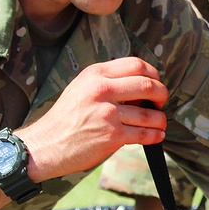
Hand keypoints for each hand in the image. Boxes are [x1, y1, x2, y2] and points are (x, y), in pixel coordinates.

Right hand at [20, 58, 168, 180]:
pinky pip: (144, 134)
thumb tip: (140, 85)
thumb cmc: (64, 119)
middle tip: (160, 102)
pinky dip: (155, 135)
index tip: (156, 83)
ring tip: (159, 123)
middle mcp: (102, 90)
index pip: (136, 64)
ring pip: (150, 114)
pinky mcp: (112, 136)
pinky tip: (156, 135)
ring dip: (160, 119)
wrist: (46, 145)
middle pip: (148, 85)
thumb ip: (107, 82)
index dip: (154, 74)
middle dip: (162, 94)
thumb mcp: (81, 88)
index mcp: (95, 74)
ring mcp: (108, 114)